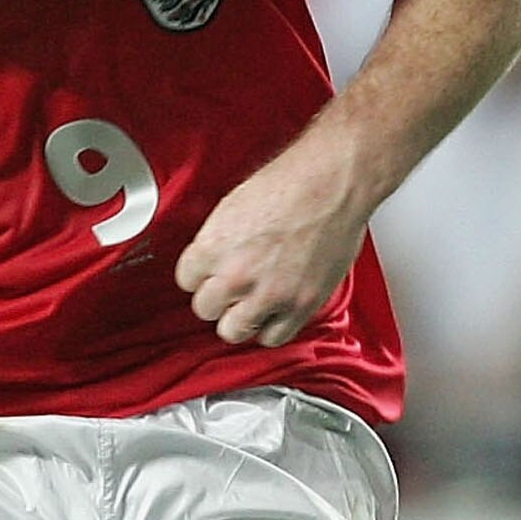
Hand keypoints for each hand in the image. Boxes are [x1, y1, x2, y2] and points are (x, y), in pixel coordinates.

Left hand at [176, 148, 368, 347]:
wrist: (333, 183)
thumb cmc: (292, 182)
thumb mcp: (235, 205)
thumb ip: (220, 240)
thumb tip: (214, 260)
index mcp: (213, 246)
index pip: (186, 280)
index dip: (201, 275)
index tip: (212, 272)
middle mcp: (237, 275)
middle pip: (205, 309)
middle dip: (218, 298)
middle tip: (231, 288)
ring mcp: (269, 294)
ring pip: (233, 331)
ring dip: (240, 318)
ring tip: (251, 304)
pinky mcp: (300, 305)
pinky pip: (273, 337)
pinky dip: (272, 327)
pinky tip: (274, 312)